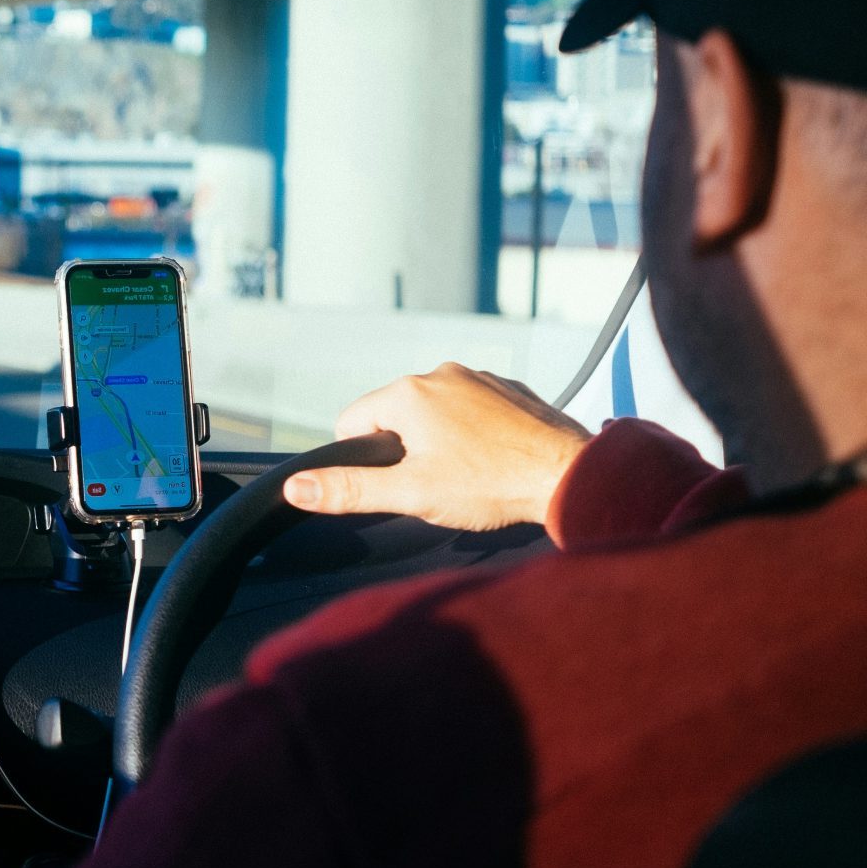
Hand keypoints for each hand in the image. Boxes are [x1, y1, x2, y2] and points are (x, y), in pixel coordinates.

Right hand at [282, 362, 590, 530]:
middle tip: (438, 484)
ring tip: (471, 474)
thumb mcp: (411, 494)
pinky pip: (474, 408)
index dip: (365, 460)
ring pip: (435, 411)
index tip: (400, 483)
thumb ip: (348, 489)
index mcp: (407, 394)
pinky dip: (476, 432)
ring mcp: (479, 377)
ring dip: (441, 439)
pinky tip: (495, 460)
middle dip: (406, 450)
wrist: (571, 475)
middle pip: (394, 415)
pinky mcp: (510, 388)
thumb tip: (295, 487)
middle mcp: (440, 373)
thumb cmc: (492, 486)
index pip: (352, 423)